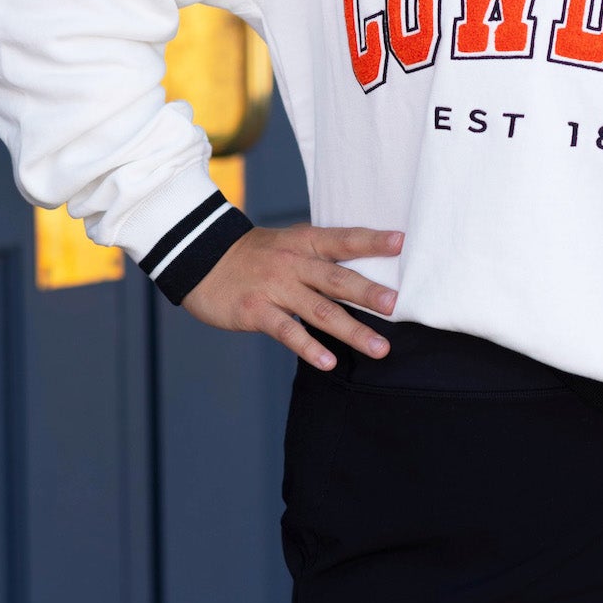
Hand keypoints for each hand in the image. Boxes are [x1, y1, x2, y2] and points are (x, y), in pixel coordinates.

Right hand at [180, 222, 403, 367]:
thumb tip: (365, 278)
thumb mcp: (289, 244)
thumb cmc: (256, 256)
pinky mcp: (255, 310)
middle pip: (336, 278)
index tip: (401, 242)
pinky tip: (329, 363)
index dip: (372, 240)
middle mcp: (293, 263)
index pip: (343, 239)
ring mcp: (274, 287)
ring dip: (351, 330)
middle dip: (369, 293)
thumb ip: (321, 258)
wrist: (201, 258)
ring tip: (379, 348)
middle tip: (397, 306)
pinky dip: (309, 348)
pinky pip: (286, 331)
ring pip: (319, 310)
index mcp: (305, 242)